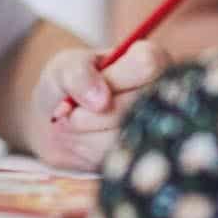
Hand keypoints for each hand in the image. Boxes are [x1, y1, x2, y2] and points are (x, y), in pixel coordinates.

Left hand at [29, 41, 173, 169]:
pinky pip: (114, 157)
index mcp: (150, 60)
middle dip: (92, 111)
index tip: (93, 83)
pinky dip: (88, 148)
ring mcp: (154, 128)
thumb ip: (79, 73)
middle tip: (74, 107)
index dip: (114, 78)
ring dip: (87, 130)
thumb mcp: (64, 67)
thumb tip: (101, 101)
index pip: (147, 64)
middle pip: (133, 105)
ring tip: (78, 121)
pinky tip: (85, 138)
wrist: (56, 125)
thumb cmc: (66, 86)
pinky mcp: (141, 157)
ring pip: (122, 134)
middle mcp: (161, 94)